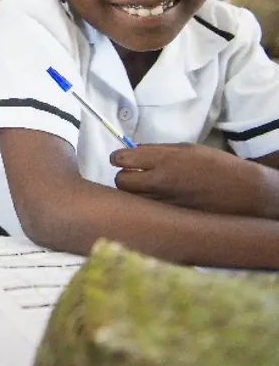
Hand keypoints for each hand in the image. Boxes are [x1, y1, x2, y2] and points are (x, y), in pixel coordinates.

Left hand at [112, 143, 270, 217]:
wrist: (245, 192)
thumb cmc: (217, 166)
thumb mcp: (187, 148)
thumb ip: (157, 151)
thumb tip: (133, 152)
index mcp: (164, 159)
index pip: (122, 158)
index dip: (119, 158)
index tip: (122, 159)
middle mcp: (160, 181)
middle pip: (120, 181)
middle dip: (123, 178)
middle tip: (133, 176)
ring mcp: (164, 201)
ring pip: (131, 199)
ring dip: (135, 194)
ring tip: (148, 190)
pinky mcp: (170, 217)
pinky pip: (147, 211)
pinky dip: (147, 206)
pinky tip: (158, 202)